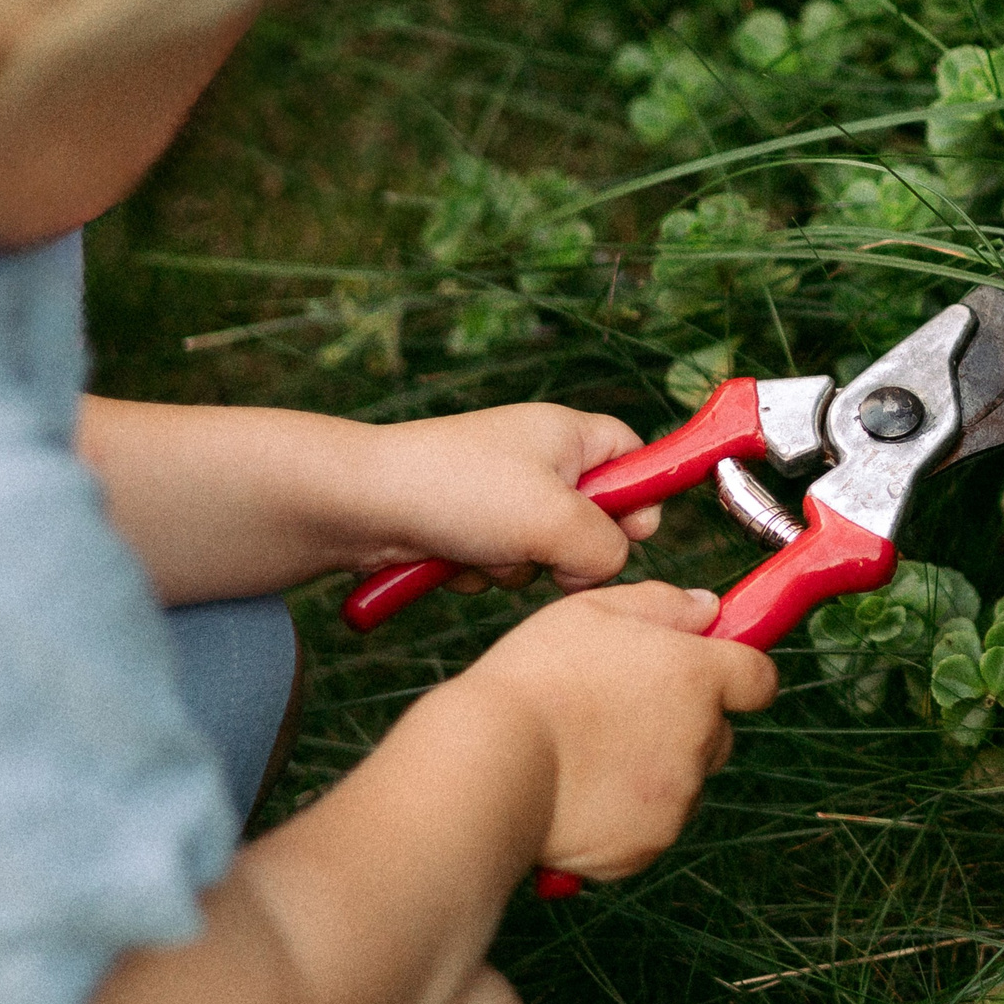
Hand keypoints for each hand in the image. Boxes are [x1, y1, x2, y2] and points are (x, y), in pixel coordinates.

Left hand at [347, 404, 662, 593]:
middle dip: (573, 550)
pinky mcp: (467, 526)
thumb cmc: (460, 492)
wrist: (360, 504)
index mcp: (567, 433)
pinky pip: (503, 563)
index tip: (635, 532)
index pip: (634, 452)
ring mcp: (499, 494)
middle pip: (593, 516)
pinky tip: (453, 561)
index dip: (642, 492)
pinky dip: (484, 571)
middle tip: (551, 557)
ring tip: (483, 552)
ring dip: (520, 566)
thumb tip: (608, 566)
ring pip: (546, 550)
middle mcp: (537, 458)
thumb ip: (608, 548)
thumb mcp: (556, 520)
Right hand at [457, 583, 776, 880]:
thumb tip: (708, 608)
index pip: (760, 677)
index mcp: (698, 676)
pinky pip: (651, 826)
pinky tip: (578, 794)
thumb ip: (662, 603)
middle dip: (686, 723)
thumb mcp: (592, 611)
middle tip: (621, 713)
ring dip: (654, 770)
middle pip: (720, 732)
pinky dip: (626, 815)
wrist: (489, 764)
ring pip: (684, 782)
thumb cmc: (534, 679)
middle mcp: (701, 739)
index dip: (738, 673)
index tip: (710, 672)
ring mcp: (678, 798)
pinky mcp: (649, 845)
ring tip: (586, 755)